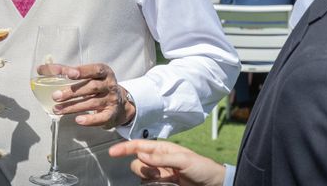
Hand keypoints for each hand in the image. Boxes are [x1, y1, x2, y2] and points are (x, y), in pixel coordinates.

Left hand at [40, 63, 134, 128]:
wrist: (120, 104)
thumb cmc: (97, 86)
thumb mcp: (89, 76)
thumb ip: (67, 72)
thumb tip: (41, 69)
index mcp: (104, 72)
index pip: (94, 69)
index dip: (82, 71)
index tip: (69, 73)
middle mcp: (110, 85)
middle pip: (91, 87)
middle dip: (72, 92)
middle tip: (55, 95)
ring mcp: (111, 100)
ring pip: (91, 103)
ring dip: (72, 107)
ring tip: (57, 109)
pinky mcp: (111, 114)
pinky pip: (100, 118)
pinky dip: (89, 119)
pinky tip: (77, 120)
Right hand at [108, 140, 225, 185]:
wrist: (214, 185)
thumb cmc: (202, 168)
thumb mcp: (183, 159)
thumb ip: (161, 157)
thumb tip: (141, 153)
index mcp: (163, 149)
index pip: (139, 146)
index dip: (125, 148)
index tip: (112, 152)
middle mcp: (158, 161)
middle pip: (137, 164)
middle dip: (145, 170)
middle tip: (162, 174)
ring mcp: (160, 174)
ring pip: (142, 177)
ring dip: (152, 181)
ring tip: (170, 182)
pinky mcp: (163, 185)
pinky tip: (169, 185)